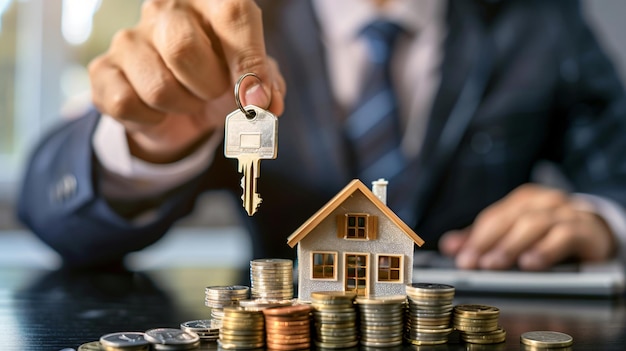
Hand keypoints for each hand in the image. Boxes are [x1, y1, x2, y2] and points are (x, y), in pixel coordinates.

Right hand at [88, 0, 285, 162]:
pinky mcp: (103, 70)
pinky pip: (126, 104)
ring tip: (188, 98)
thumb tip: (268, 102)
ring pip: (158, 86)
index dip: (248, 61)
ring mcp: (129, 38)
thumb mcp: (253, 80)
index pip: (233, 14)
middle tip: (214, 92)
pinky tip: (159, 110)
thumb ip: (268, 85)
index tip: (258, 100)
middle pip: (182, 47)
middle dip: (208, 86)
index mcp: (211, 1)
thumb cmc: (222, 79)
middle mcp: (164, 8)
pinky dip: (152, 120)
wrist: (179, 107)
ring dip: (183, 106)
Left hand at [439, 184, 615, 270]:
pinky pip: (565, 234)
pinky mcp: (587, 229)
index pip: (493, 217)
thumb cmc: (550, 234)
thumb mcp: (515, 234)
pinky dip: (546, 248)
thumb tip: (449, 246)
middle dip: (489, 242)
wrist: (597, 233)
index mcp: (523, 201)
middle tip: (476, 264)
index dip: (475, 238)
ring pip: (534, 224)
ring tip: (496, 264)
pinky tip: (532, 263)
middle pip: (510, 218)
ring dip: (512, 245)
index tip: (463, 260)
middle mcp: (543, 202)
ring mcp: (566, 213)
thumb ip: (483, 239)